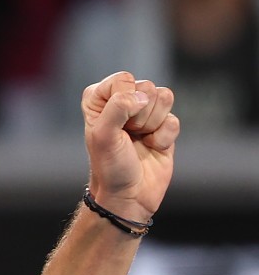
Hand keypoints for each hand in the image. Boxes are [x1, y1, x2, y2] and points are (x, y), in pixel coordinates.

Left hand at [80, 72, 178, 223]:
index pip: (123, 79)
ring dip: (153, 124)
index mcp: (100, 99)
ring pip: (165, 97)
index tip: (114, 124)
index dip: (124, 100)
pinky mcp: (164, 127)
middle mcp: (122, 102)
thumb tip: (142, 96)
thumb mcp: (103, 135)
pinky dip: (164, 137)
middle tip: (128, 135)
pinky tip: (153, 148)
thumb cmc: (109, 166)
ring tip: (139, 140)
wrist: (128, 195)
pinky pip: (175, 119)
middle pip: (147, 86)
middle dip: (140, 115)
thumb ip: (117, 107)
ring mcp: (145, 114)